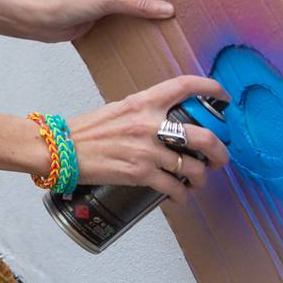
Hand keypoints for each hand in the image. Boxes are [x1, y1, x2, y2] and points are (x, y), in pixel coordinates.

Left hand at [14, 0, 176, 42]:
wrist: (43, 21)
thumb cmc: (65, 2)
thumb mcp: (106, 1)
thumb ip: (137, 6)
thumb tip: (166, 8)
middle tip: (180, 12)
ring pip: (135, 3)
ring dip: (147, 12)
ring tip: (170, 24)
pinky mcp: (104, 11)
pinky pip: (126, 14)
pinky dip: (137, 21)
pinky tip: (150, 30)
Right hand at [68, 74, 229, 202]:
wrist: (61, 149)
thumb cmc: (84, 131)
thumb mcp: (117, 110)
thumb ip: (143, 113)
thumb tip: (167, 123)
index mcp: (142, 103)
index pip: (183, 86)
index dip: (210, 88)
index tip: (222, 96)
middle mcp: (148, 124)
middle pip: (204, 137)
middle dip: (220, 152)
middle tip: (220, 157)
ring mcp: (146, 150)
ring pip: (193, 168)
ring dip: (200, 178)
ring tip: (196, 181)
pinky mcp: (140, 174)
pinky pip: (174, 188)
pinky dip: (181, 196)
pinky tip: (179, 196)